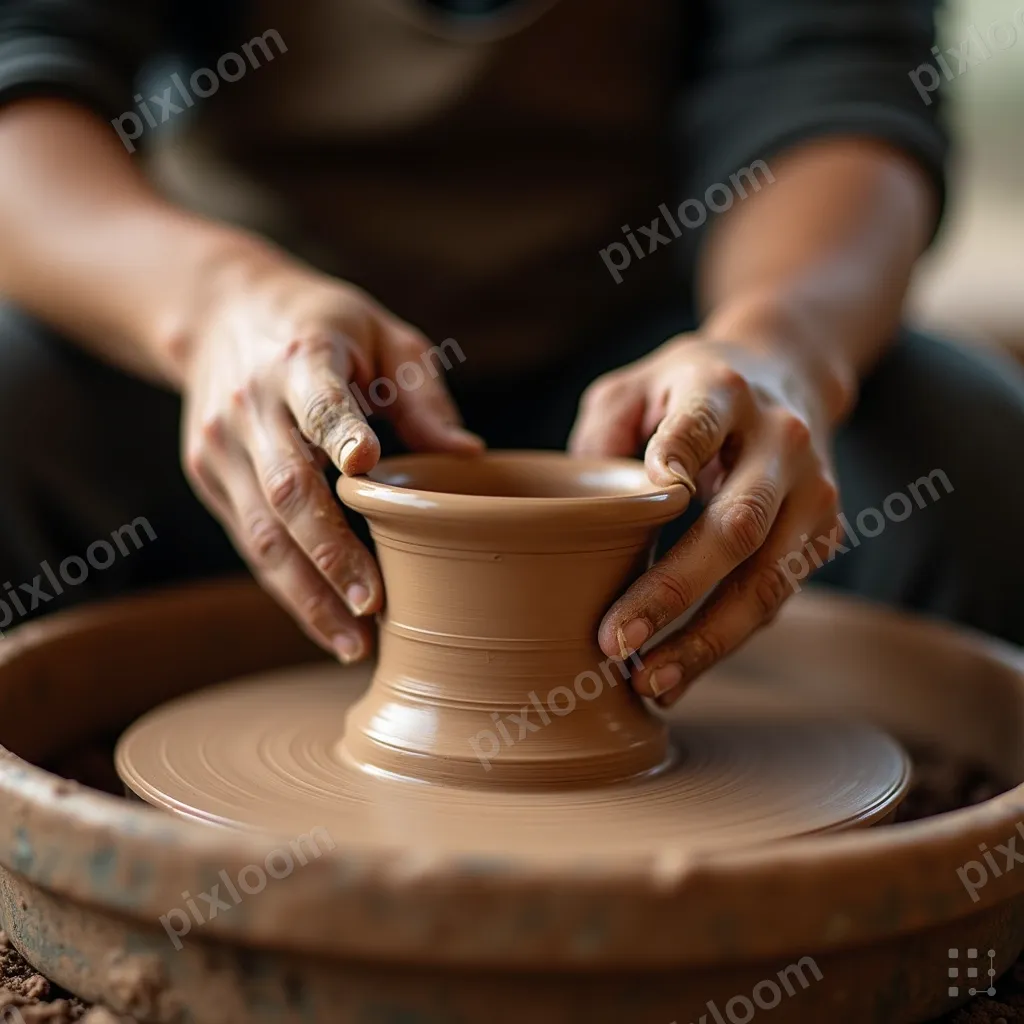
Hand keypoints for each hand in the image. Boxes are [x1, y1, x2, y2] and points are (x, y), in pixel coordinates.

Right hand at [179, 247, 481, 661]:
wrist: (219, 313)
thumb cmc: (324, 327)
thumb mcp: (382, 335)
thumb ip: (423, 396)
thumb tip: (469, 457)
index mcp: (303, 358)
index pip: (320, 400)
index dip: (340, 432)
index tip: (366, 465)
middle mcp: (253, 406)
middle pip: (288, 488)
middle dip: (331, 552)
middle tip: (376, 604)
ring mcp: (222, 446)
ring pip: (261, 532)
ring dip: (306, 592)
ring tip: (352, 643)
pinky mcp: (209, 475)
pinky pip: (250, 540)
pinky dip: (288, 585)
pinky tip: (326, 620)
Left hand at [569, 332, 841, 703]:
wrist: (785, 378)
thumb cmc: (684, 392)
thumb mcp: (634, 388)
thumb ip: (601, 434)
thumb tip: (579, 512)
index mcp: (723, 391)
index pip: (698, 425)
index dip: (674, 458)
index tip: (648, 496)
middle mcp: (781, 440)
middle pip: (736, 526)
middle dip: (674, 590)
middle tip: (616, 641)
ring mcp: (813, 491)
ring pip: (767, 579)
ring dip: (706, 639)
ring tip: (648, 681)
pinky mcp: (824, 533)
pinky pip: (776, 599)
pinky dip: (726, 642)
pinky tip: (677, 673)